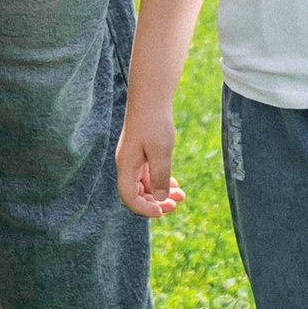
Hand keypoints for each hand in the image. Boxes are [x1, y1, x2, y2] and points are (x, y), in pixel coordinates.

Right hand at [116, 96, 182, 219]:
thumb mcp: (161, 151)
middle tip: (175, 206)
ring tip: (181, 197)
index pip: (129, 197)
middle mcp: (126, 164)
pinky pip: (148, 174)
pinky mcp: (140, 152)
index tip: (162, 211)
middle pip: (136, 194)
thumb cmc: (155, 122)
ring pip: (144, 185)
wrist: (151, 97)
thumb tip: (159, 198)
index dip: (145, 209)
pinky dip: (160, 181)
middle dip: (155, 203)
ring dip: (160, 193)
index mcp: (126, 166)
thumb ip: (160, 176)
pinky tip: (175, 184)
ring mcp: (133, 159)